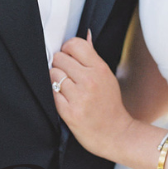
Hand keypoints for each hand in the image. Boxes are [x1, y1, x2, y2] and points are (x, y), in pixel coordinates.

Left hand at [51, 32, 134, 160]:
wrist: (116, 134)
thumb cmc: (110, 105)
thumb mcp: (107, 77)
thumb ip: (93, 57)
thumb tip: (85, 35)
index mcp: (99, 69)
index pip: (74, 44)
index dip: (67, 49)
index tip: (68, 57)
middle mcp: (89, 80)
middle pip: (59, 58)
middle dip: (59, 65)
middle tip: (66, 74)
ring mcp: (79, 97)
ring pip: (52, 75)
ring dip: (54, 80)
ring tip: (64, 87)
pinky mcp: (69, 112)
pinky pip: (51, 94)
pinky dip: (54, 95)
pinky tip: (63, 99)